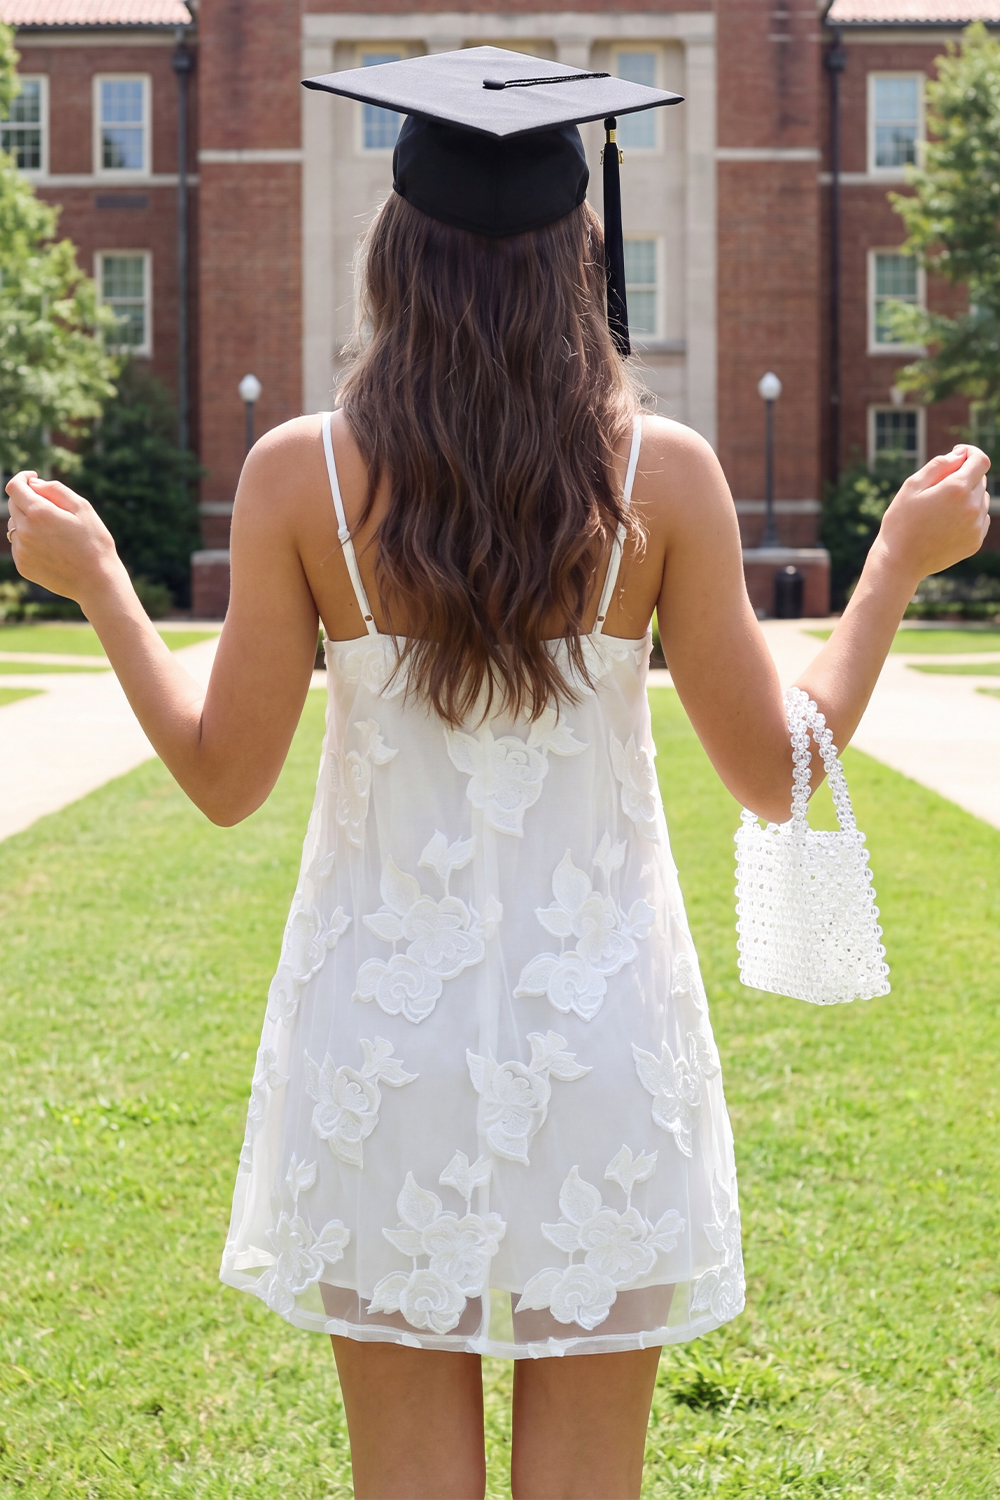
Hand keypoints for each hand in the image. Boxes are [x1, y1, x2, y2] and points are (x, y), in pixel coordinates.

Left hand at [5, 472, 123, 606]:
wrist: (97, 582)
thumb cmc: (95, 543)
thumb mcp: (83, 508)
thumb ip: (55, 490)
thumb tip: (33, 483)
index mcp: (39, 513)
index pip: (14, 487)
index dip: (22, 478)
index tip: (32, 478)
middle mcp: (24, 531)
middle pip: (13, 505)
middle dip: (27, 500)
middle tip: (52, 509)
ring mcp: (21, 551)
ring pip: (14, 526)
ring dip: (28, 521)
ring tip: (54, 533)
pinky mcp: (22, 566)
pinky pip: (19, 545)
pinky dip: (29, 541)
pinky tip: (52, 549)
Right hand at [877, 444, 991, 582]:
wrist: (900, 562)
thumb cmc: (901, 522)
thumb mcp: (911, 486)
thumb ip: (939, 465)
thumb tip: (961, 455)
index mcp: (957, 489)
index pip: (981, 461)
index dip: (971, 453)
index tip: (959, 454)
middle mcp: (972, 507)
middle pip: (980, 480)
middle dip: (964, 477)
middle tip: (938, 489)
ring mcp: (976, 526)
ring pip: (982, 499)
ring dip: (968, 497)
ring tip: (941, 510)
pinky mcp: (976, 542)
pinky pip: (981, 519)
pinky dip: (969, 515)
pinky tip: (947, 524)